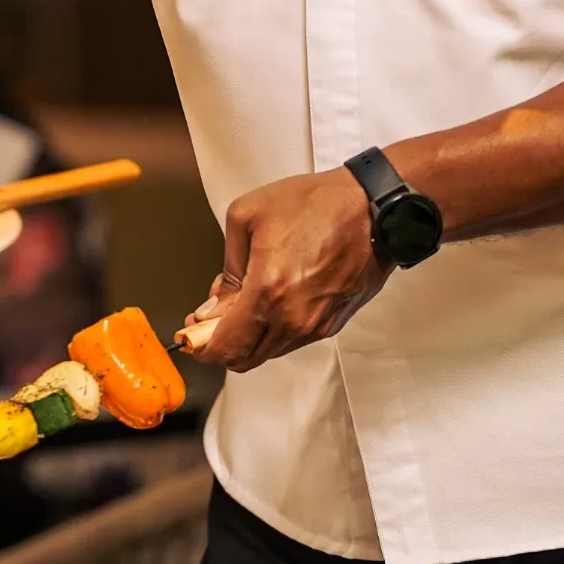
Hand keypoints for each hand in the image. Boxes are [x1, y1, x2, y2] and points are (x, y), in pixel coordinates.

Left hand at [182, 168, 389, 371]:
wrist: (371, 208)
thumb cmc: (314, 205)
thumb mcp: (247, 218)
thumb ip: (227, 269)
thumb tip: (213, 306)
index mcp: (268, 294)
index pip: (226, 348)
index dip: (202, 347)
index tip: (191, 333)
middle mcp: (293, 320)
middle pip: (245, 359)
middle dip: (221, 344)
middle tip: (211, 319)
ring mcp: (315, 325)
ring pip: (268, 351)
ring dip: (248, 337)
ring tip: (241, 302)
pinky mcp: (332, 323)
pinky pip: (292, 340)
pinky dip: (273, 330)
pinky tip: (269, 300)